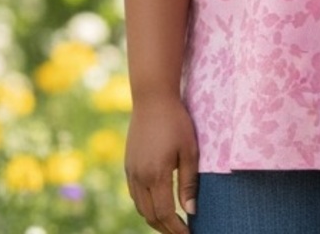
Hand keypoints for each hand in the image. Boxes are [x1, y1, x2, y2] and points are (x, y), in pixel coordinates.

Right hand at [125, 93, 199, 231]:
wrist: (152, 99)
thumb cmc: (176, 122)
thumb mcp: (189, 150)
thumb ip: (189, 182)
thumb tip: (191, 210)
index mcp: (156, 175)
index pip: (165, 213)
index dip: (177, 228)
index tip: (189, 233)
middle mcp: (139, 177)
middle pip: (150, 215)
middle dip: (166, 228)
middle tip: (181, 231)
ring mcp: (131, 172)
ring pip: (140, 207)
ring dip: (155, 219)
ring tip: (171, 223)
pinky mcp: (128, 165)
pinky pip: (134, 195)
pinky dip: (145, 206)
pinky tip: (157, 204)